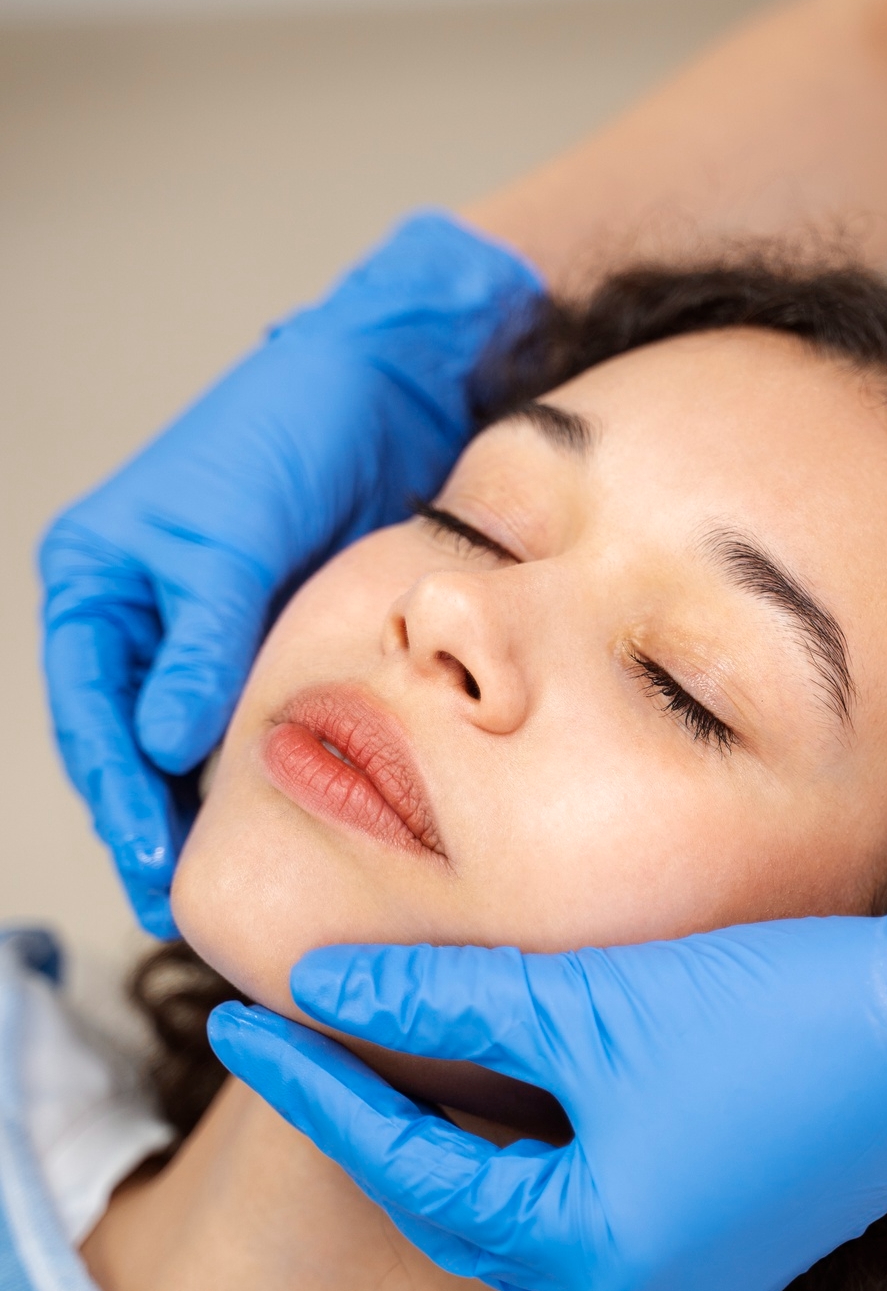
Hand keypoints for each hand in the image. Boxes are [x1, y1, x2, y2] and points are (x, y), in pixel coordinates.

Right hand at [39, 214, 541, 932]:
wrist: (393, 384)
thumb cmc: (296, 428)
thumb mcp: (236, 533)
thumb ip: (201, 638)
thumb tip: (162, 746)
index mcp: (98, 576)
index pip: (89, 705)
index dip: (116, 790)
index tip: (151, 862)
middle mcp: (140, 611)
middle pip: (128, 741)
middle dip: (152, 823)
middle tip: (182, 906)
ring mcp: (206, 631)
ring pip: (190, 745)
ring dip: (205, 813)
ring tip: (232, 886)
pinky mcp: (274, 639)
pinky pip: (253, 724)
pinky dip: (260, 776)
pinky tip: (283, 829)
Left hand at [210, 860, 886, 1290]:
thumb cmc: (781, 1013)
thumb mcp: (592, 1003)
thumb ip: (446, 1002)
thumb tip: (321, 988)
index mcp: (591, 1256)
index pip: (408, 1173)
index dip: (317, 1089)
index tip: (237, 1020)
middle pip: (462, 1203)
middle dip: (377, 1114)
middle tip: (297, 1029)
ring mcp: (685, 1280)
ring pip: (525, 1202)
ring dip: (456, 1127)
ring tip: (384, 1043)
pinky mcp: (724, 1241)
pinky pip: (591, 1198)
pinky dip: (537, 1138)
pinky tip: (509, 1072)